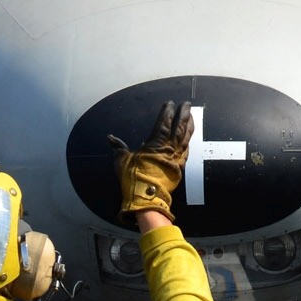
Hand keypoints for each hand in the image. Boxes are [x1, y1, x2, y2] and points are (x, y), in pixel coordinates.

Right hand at [108, 100, 192, 222]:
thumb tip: (110, 138)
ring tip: (191, 115)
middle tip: (186, 104)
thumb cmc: (134, 178)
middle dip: (183, 114)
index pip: (164, 123)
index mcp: (155, 143)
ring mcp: (176, 157)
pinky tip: (189, 136)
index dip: (167, 112)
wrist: (147, 197)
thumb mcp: (123, 160)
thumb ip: (118, 147)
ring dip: (189, 125)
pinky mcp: (180, 167)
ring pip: (185, 137)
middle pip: (179, 127)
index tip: (170, 103)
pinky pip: (186, 150)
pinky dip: (188, 140)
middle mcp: (169, 148)